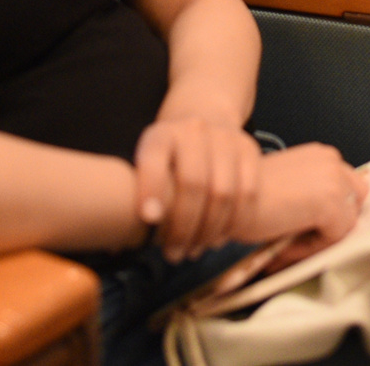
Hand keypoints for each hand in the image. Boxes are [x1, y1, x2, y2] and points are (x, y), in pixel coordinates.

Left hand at [134, 115, 264, 260]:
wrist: (204, 116)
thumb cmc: (169, 156)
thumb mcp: (148, 163)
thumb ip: (139, 193)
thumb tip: (119, 243)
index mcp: (161, 133)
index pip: (154, 158)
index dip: (151, 187)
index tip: (148, 218)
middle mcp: (194, 129)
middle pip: (193, 183)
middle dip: (183, 226)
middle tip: (173, 254)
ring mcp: (226, 137)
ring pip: (223, 192)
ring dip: (209, 231)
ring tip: (194, 251)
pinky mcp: (249, 149)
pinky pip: (248, 193)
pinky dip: (235, 222)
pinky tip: (218, 239)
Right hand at [238, 144, 367, 268]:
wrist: (229, 196)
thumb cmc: (246, 194)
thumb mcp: (287, 190)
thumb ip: (309, 198)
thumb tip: (321, 225)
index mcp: (321, 155)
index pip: (346, 188)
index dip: (329, 214)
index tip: (307, 230)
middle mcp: (332, 161)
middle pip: (355, 200)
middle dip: (336, 220)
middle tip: (306, 238)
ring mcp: (336, 180)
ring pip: (347, 221)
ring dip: (323, 236)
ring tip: (292, 243)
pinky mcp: (333, 203)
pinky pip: (335, 237)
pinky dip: (312, 247)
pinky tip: (286, 243)